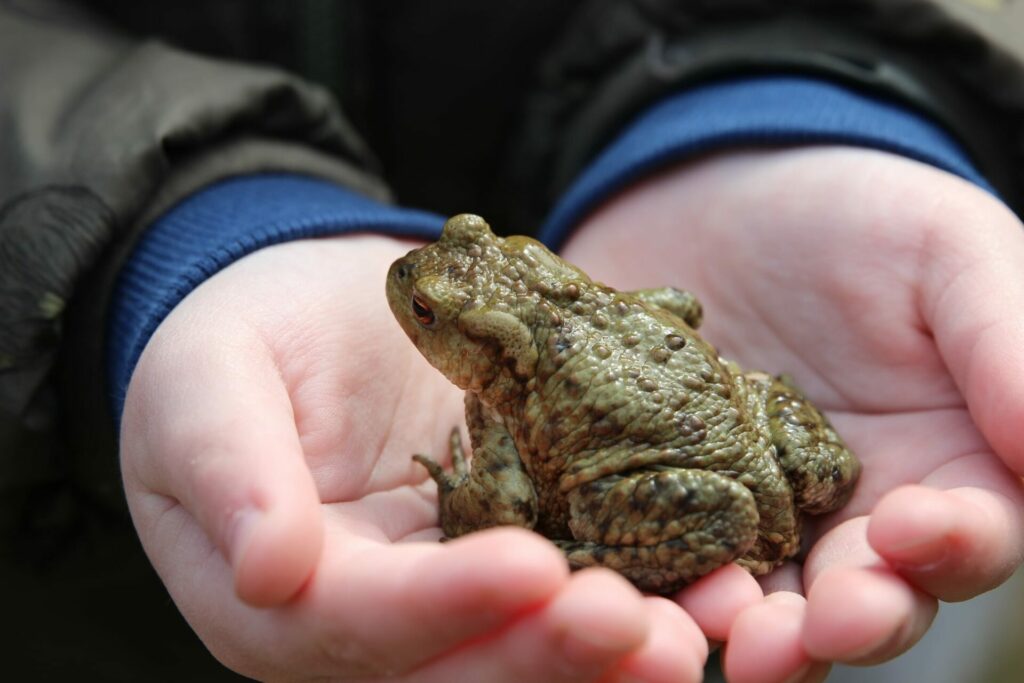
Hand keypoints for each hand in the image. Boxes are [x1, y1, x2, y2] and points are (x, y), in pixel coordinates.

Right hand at [119, 233, 706, 680]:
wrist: (314, 307)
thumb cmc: (241, 341)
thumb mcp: (202, 383)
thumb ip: (223, 467)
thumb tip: (266, 567)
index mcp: (285, 598)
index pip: (359, 623)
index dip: (441, 607)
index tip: (527, 567)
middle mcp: (376, 620)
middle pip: (461, 665)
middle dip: (550, 654)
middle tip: (645, 630)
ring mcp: (451, 591)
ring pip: (528, 645)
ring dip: (613, 652)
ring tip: (703, 626)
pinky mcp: (514, 544)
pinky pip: (576, 582)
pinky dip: (645, 590)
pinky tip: (716, 582)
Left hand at [562, 146, 1023, 682]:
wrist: (722, 196)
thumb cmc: (859, 218)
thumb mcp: (947, 255)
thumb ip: (1003, 345)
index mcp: (937, 470)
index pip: (966, 538)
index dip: (948, 548)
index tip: (909, 528)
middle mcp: (845, 517)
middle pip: (859, 599)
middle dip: (840, 620)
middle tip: (812, 626)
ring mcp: (745, 517)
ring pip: (756, 602)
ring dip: (744, 629)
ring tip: (725, 627)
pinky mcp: (660, 499)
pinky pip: (654, 554)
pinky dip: (648, 581)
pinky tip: (627, 588)